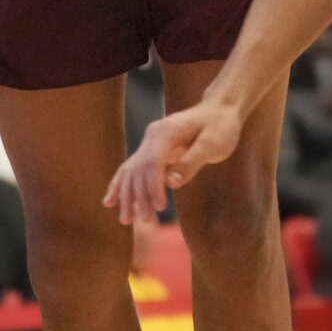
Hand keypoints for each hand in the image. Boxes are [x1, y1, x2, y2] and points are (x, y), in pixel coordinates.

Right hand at [103, 94, 242, 221]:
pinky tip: (110, 201)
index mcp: (167, 131)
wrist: (219, 110)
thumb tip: (171, 182)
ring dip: (127, 195)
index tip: (159, 207)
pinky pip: (132, 168)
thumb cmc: (221, 127)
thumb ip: (192, 162)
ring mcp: (150, 141)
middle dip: (140, 196)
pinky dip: (121, 185)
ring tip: (126, 220)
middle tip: (145, 220)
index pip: (153, 162)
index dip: (154, 185)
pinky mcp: (152, 149)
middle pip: (139, 168)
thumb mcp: (213, 144)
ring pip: (131, 170)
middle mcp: (153, 135)